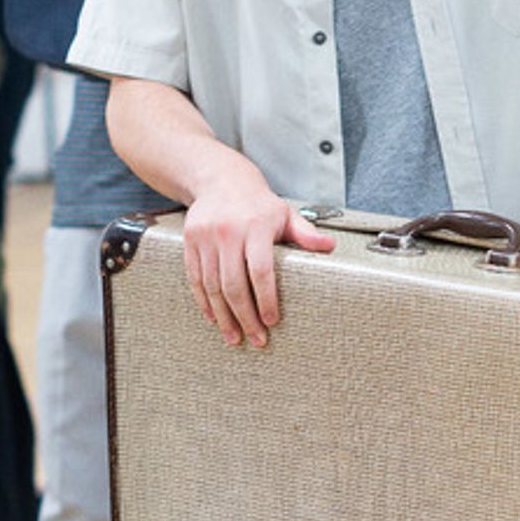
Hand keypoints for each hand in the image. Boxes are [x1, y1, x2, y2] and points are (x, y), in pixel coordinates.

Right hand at [182, 159, 337, 346]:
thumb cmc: (259, 204)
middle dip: (245, 317)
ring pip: (212, 286)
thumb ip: (306, 234)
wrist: (220, 180)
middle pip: (234, 284)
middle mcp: (228, 232)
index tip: (272, 321)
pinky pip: (195, 278)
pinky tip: (214, 318)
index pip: (261, 270)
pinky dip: (204, 302)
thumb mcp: (285, 215)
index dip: (266, 299)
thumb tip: (329, 247)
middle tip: (256, 339)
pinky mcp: (190, 242)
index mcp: (256, 226)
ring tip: (234, 337)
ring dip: (223, 316)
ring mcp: (206, 237)